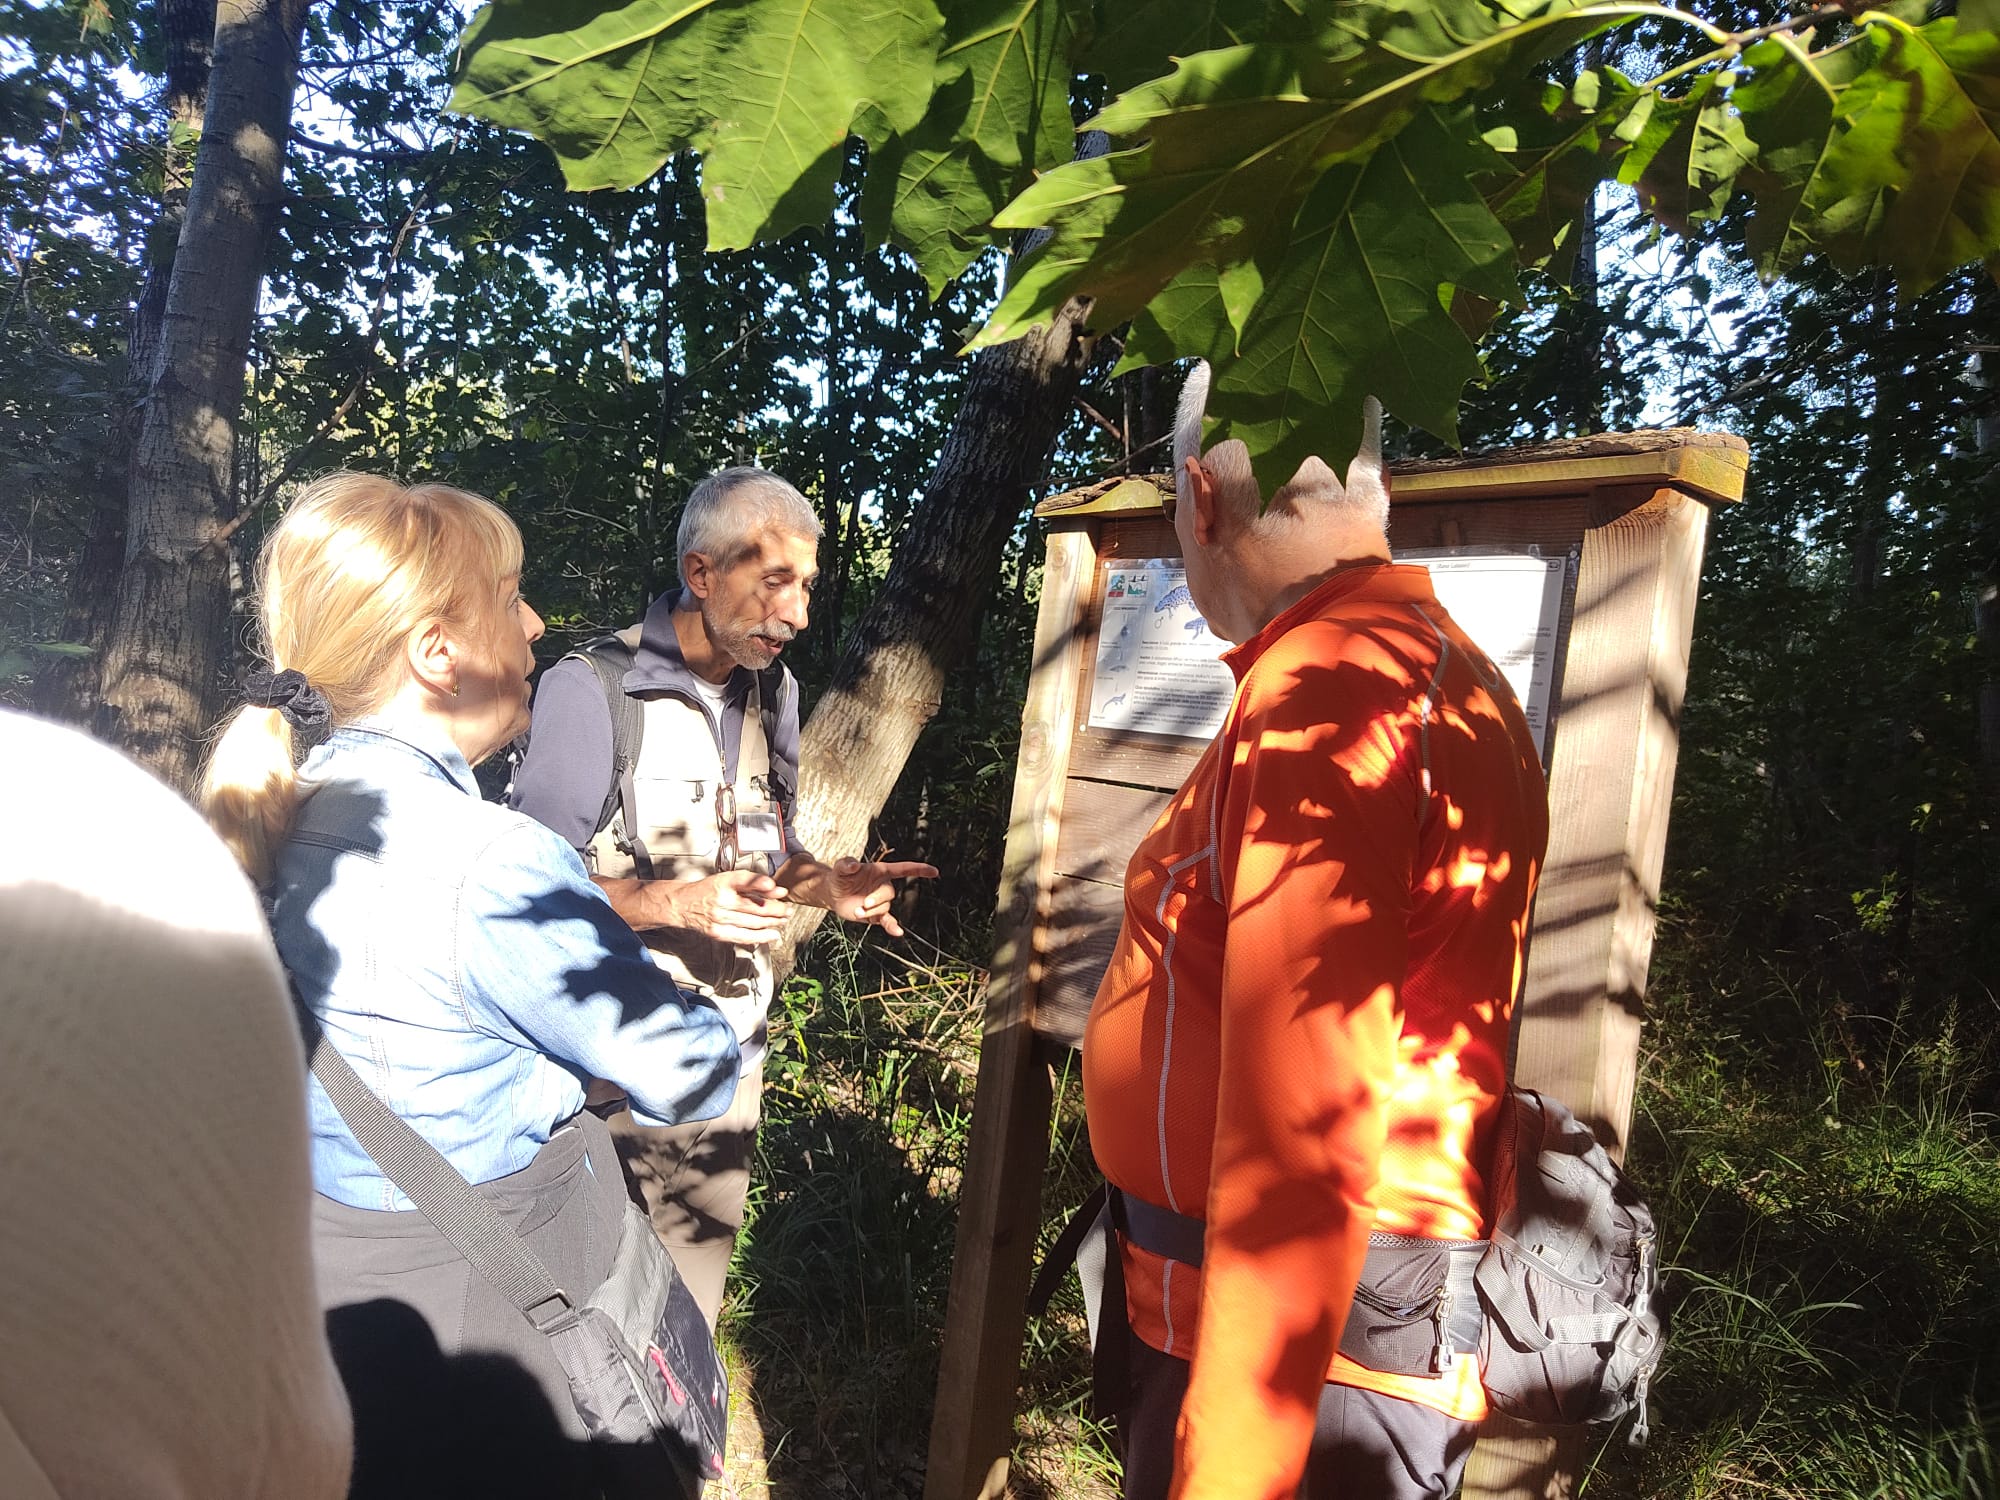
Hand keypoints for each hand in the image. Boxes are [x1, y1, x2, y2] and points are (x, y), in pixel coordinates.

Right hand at [656, 869, 790, 946]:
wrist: (682, 905)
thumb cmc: (707, 890)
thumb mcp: (727, 879)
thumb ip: (751, 883)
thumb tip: (776, 890)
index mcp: (723, 882)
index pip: (744, 881)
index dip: (761, 884)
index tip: (776, 887)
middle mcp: (721, 900)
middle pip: (755, 906)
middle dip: (777, 909)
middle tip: (788, 909)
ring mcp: (719, 918)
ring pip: (753, 922)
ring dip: (773, 922)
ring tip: (784, 920)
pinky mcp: (718, 932)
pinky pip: (744, 936)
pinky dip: (761, 937)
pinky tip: (773, 935)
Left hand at [828, 856, 938, 938]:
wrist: (834, 894)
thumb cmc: (840, 876)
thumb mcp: (841, 868)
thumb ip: (846, 864)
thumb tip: (854, 865)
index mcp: (881, 872)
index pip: (904, 869)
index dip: (919, 870)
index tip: (934, 871)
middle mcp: (884, 886)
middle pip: (890, 893)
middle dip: (877, 899)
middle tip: (863, 903)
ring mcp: (881, 902)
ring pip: (884, 908)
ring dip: (870, 911)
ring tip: (856, 910)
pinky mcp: (875, 915)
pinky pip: (888, 922)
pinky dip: (893, 927)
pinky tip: (898, 932)